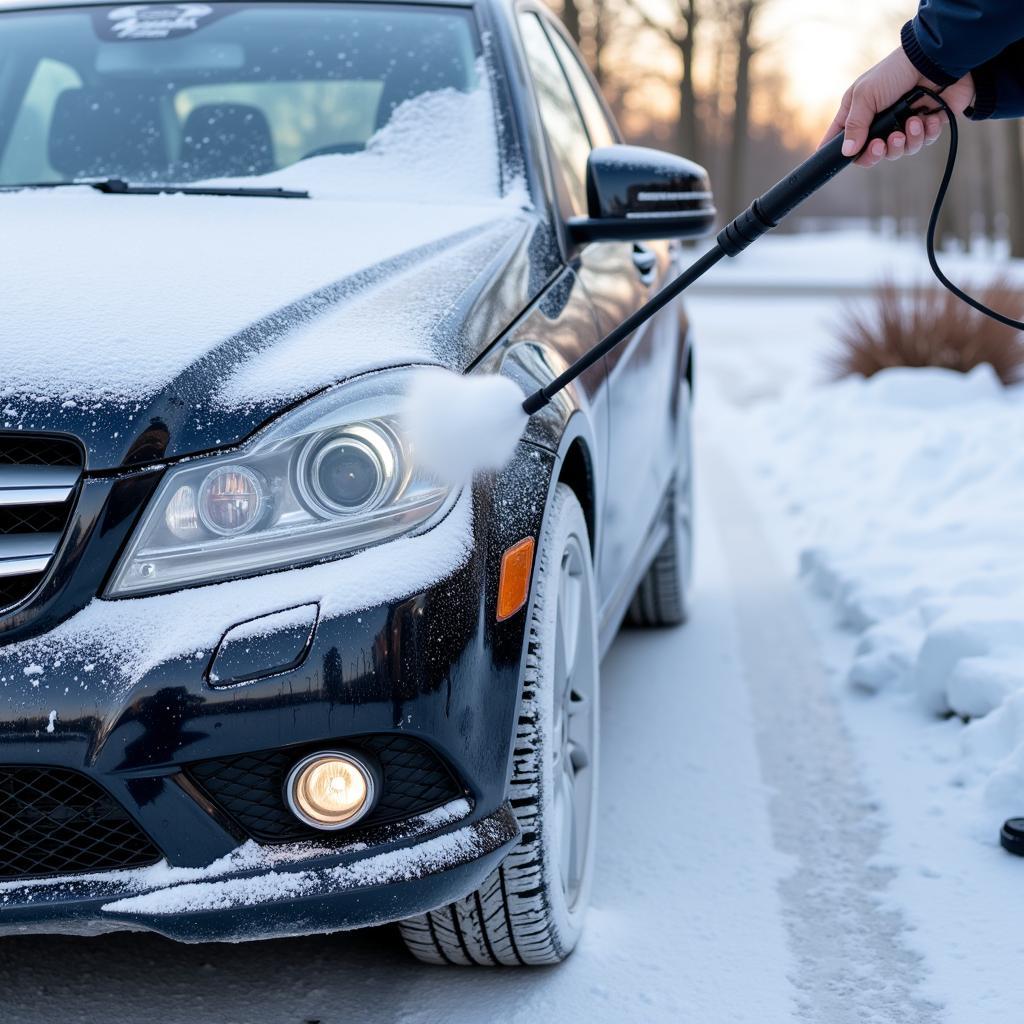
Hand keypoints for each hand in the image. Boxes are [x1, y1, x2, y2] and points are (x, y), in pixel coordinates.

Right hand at [820, 48, 974, 166]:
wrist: (935, 59)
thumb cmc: (895, 71)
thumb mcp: (865, 95)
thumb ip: (854, 125)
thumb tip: (846, 152)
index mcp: (859, 112)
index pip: (843, 140)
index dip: (843, 153)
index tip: (848, 157)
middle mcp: (879, 121)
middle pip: (872, 154)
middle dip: (878, 153)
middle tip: (882, 144)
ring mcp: (903, 123)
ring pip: (899, 151)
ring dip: (906, 141)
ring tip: (912, 121)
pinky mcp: (926, 124)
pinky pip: (923, 142)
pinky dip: (926, 133)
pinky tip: (928, 117)